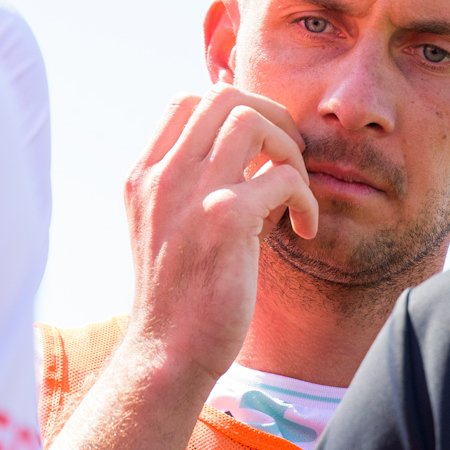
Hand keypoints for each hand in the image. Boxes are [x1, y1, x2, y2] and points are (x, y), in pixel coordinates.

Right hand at [122, 88, 316, 387]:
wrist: (167, 354)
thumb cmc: (179, 299)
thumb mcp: (167, 230)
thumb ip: (189, 188)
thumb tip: (246, 156)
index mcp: (143, 175)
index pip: (187, 100)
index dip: (236, 110)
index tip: (260, 150)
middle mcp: (161, 176)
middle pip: (223, 95)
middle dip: (270, 116)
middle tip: (289, 159)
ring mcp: (191, 194)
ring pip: (252, 120)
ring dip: (289, 149)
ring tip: (295, 191)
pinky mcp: (224, 220)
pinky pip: (283, 176)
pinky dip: (306, 197)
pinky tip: (304, 229)